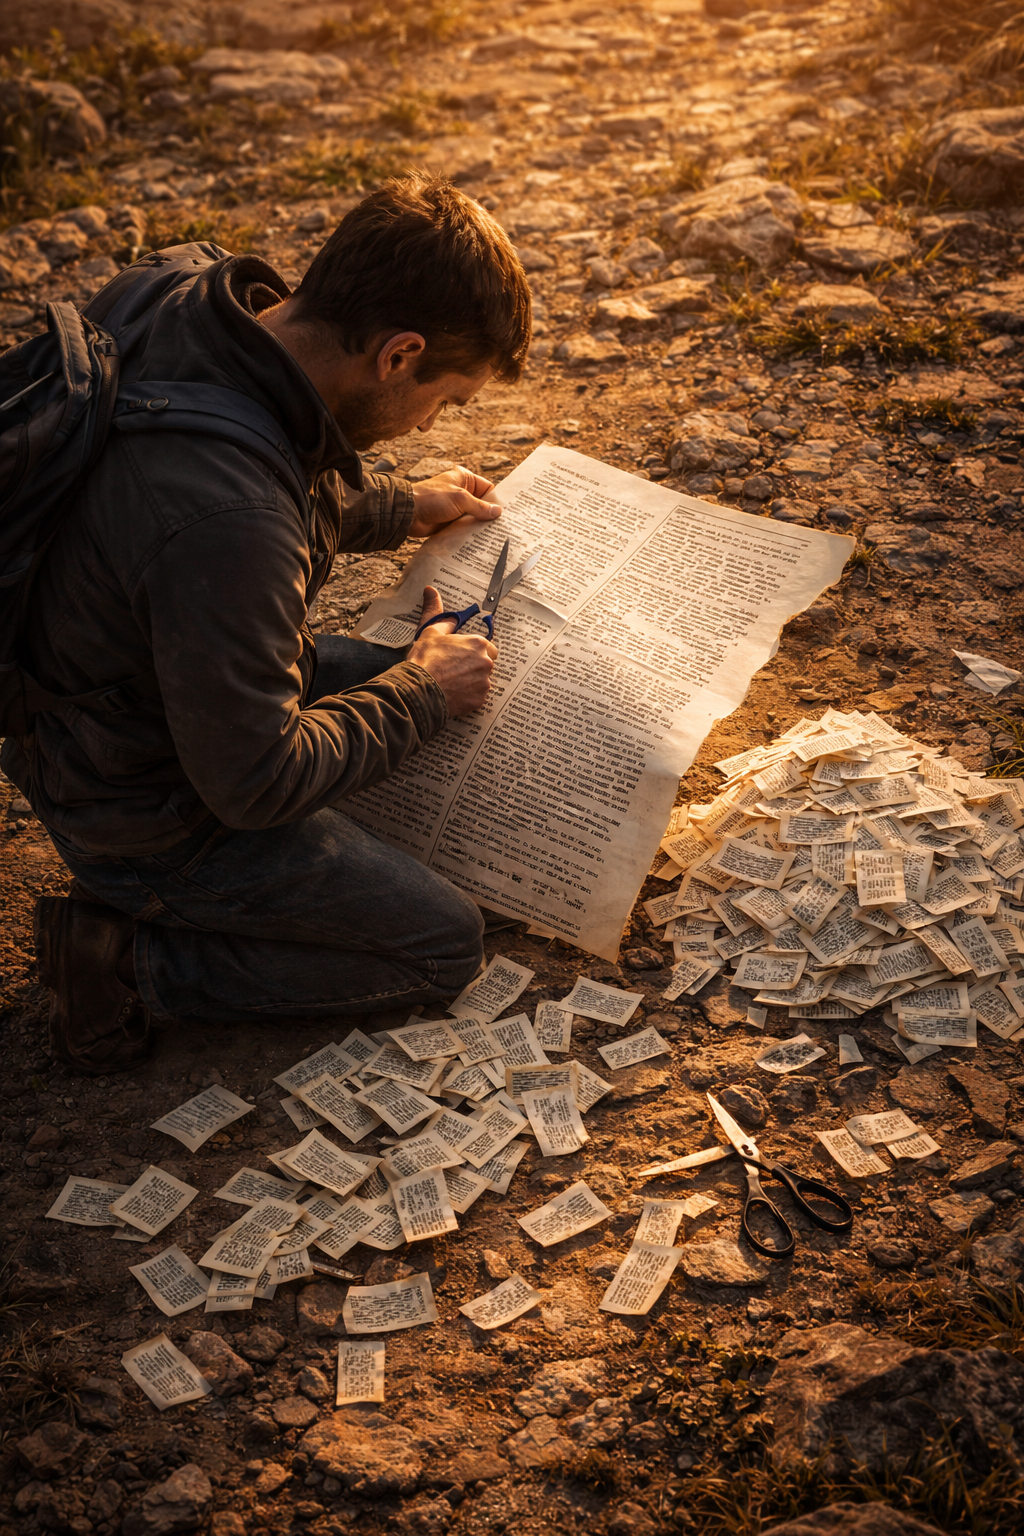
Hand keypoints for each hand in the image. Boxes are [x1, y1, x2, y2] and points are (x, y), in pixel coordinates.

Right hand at [407, 586, 495, 715]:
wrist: (419, 690)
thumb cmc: (425, 659)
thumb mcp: (430, 631)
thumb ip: (437, 612)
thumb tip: (431, 591)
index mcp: (478, 643)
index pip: (487, 646)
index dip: (473, 651)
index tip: (461, 655)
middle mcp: (486, 662)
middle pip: (486, 663)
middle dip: (474, 666)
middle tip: (454, 669)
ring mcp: (484, 683)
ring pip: (482, 681)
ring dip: (471, 681)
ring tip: (451, 683)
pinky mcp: (479, 700)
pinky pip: (477, 697)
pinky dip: (468, 696)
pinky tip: (453, 694)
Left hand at [408, 467, 500, 538]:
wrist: (408, 513)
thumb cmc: (432, 498)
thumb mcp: (460, 499)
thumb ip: (480, 506)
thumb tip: (497, 512)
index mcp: (464, 479)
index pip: (488, 488)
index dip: (498, 499)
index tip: (509, 512)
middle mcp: (462, 492)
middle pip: (483, 504)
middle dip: (491, 515)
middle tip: (506, 527)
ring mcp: (456, 508)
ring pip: (475, 517)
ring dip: (482, 526)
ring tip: (497, 536)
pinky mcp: (451, 522)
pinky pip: (466, 527)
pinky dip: (472, 533)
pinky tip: (482, 541)